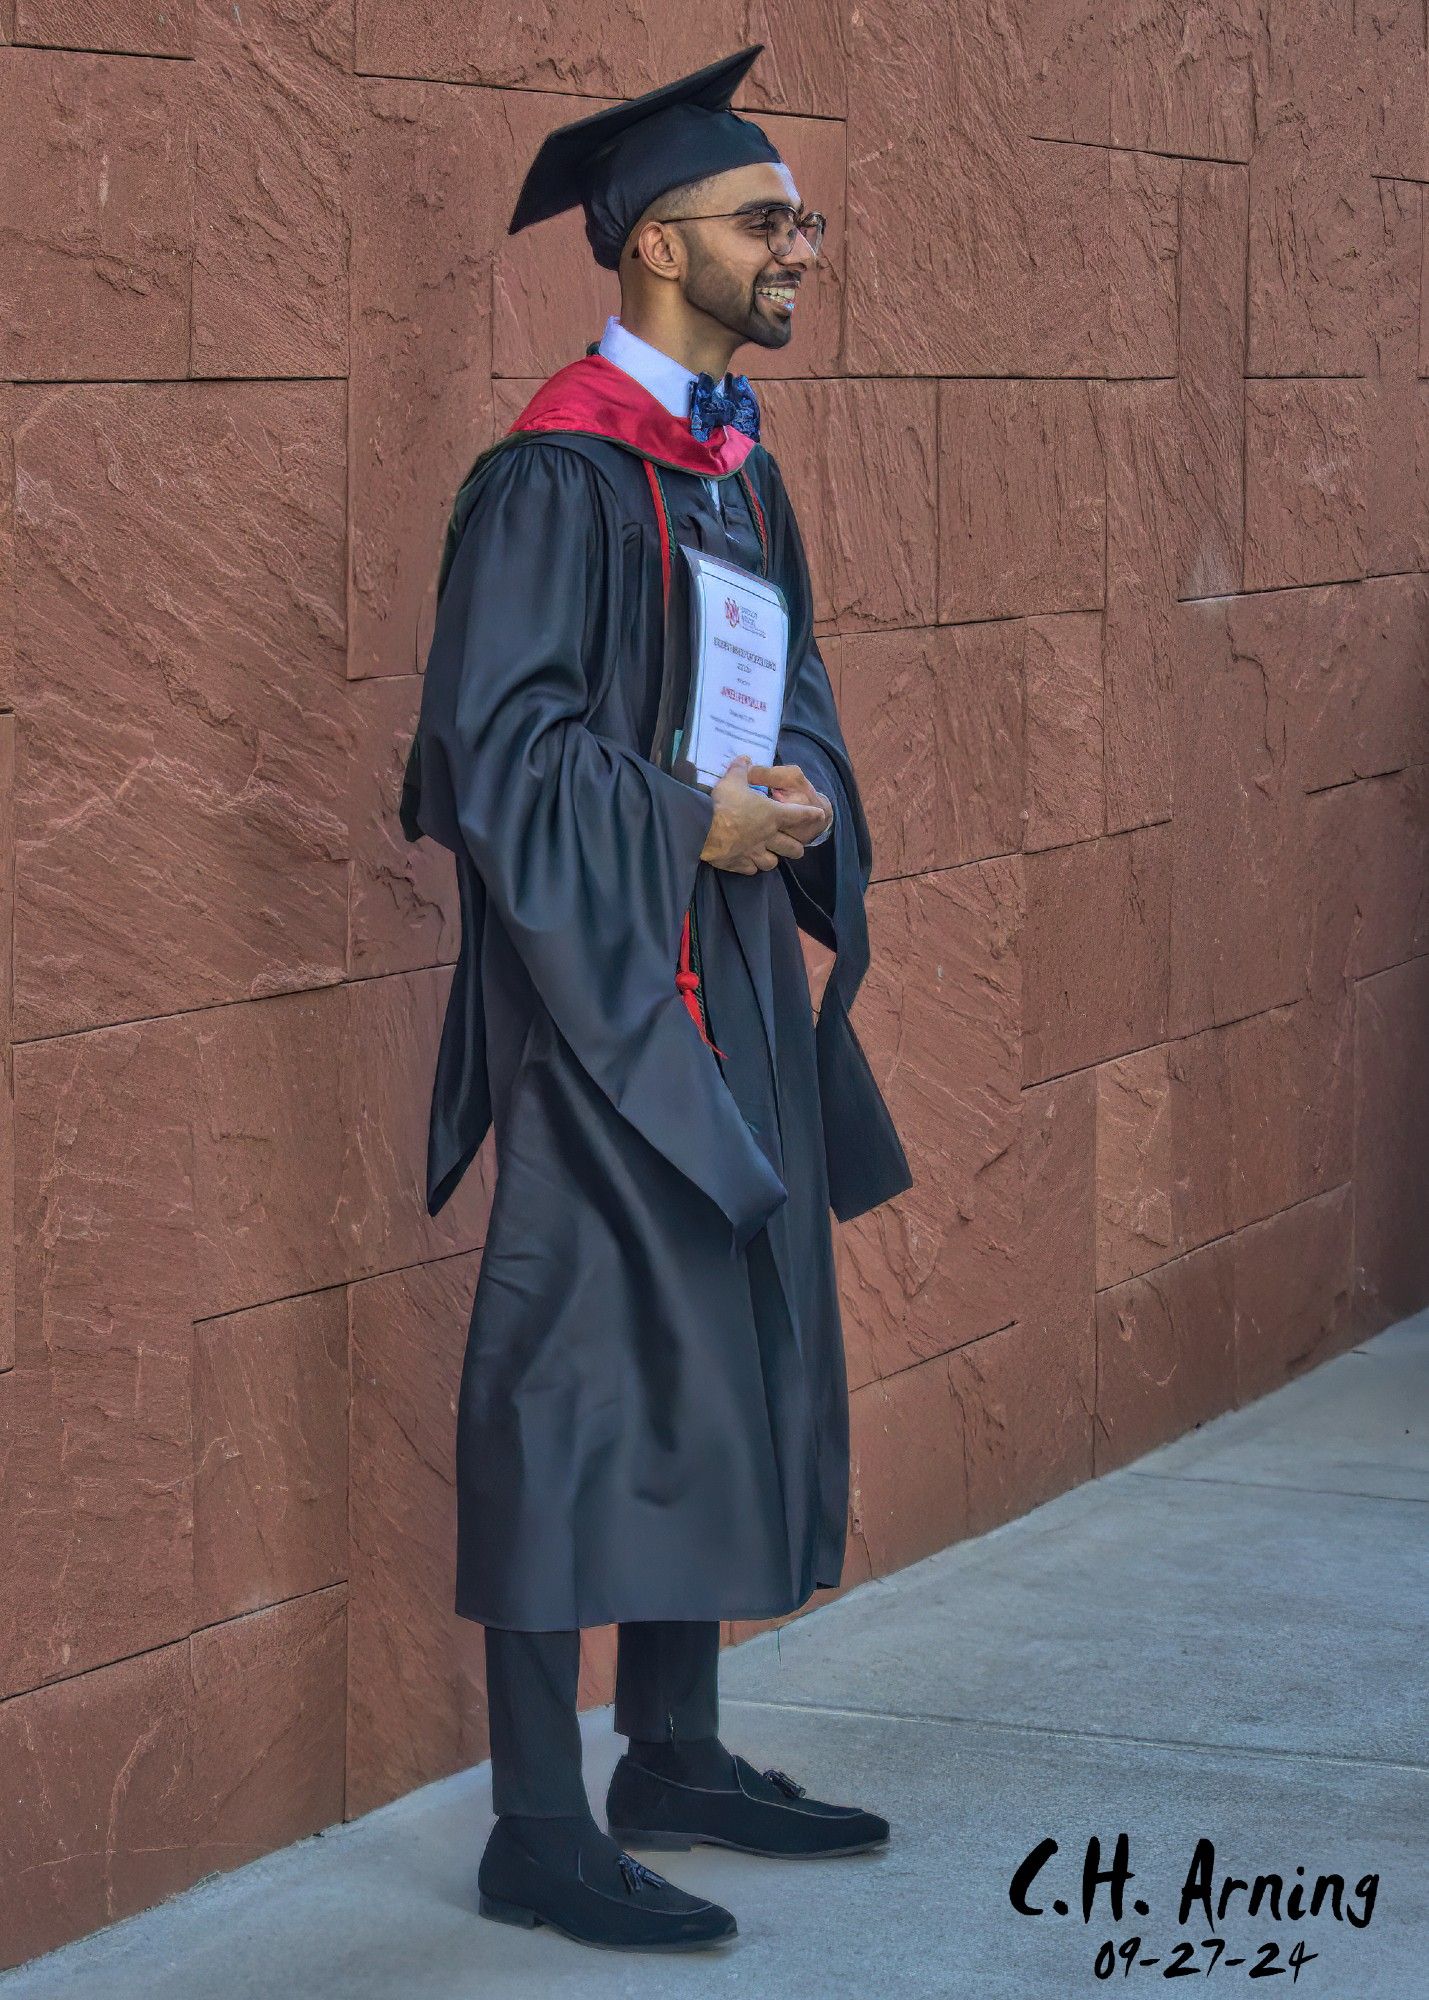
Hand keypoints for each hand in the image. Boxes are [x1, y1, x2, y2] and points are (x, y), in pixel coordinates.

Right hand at [699, 754, 828, 874]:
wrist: (703, 829)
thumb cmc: (724, 803)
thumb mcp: (732, 780)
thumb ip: (740, 769)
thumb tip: (745, 758)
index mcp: (772, 814)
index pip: (799, 815)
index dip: (810, 814)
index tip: (820, 815)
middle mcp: (768, 836)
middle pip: (792, 848)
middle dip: (795, 848)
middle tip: (794, 846)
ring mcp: (754, 853)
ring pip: (772, 863)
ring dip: (773, 859)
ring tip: (770, 855)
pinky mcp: (739, 864)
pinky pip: (751, 869)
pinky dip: (751, 866)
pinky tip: (748, 862)